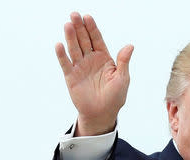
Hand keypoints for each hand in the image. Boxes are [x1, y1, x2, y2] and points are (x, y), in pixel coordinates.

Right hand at [55, 12, 133, 135]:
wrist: (102, 114)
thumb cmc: (115, 97)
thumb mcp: (122, 79)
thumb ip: (123, 62)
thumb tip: (130, 46)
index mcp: (104, 58)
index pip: (97, 39)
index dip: (92, 28)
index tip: (88, 17)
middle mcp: (91, 60)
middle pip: (84, 40)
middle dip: (79, 28)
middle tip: (74, 15)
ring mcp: (80, 67)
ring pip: (74, 49)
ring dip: (70, 37)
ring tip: (68, 25)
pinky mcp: (71, 77)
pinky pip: (66, 64)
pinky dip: (62, 55)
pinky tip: (59, 45)